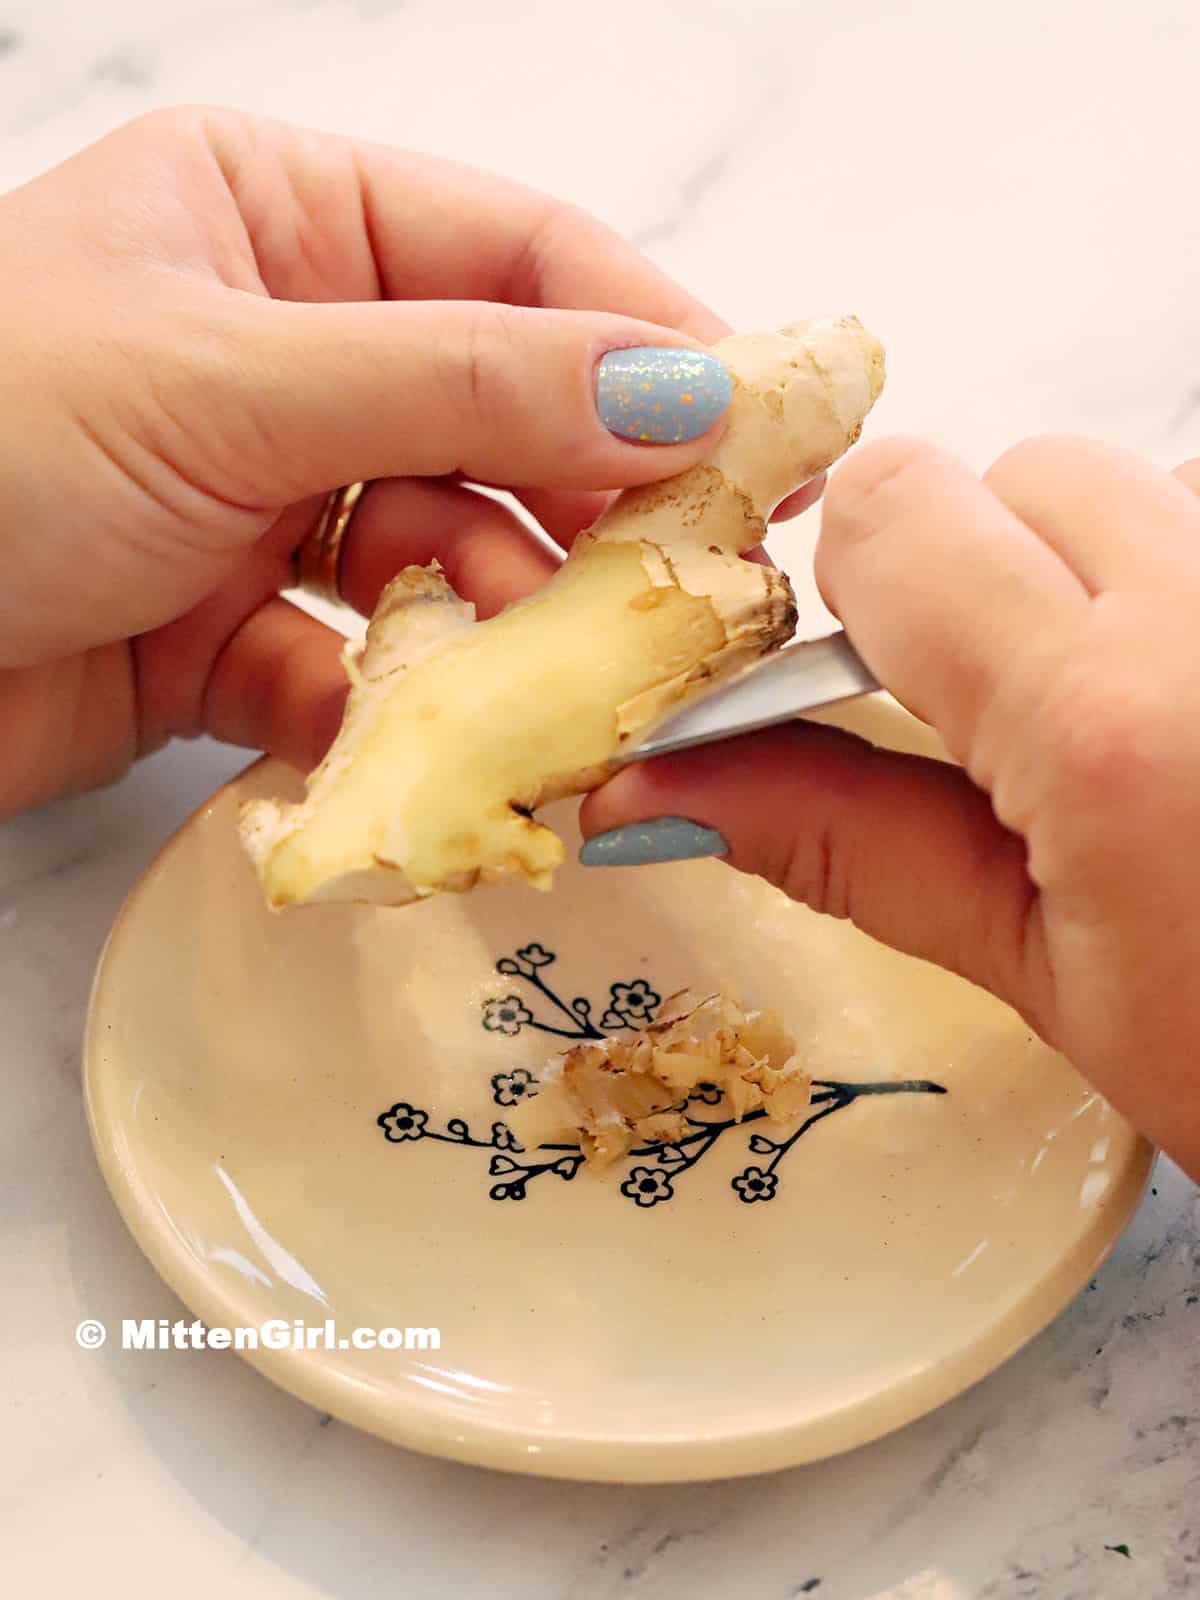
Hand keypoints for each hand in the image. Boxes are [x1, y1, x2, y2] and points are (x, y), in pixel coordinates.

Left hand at [0, 107, 817, 817]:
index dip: (653, 347)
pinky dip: (397, 719)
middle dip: (592, 516)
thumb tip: (688, 382)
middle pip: (504, 424)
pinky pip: (365, 670)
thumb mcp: (234, 376)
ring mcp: (266, 498)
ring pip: (447, 563)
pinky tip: (421, 759)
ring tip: (561, 702)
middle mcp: (286, 348)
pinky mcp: (235, 634)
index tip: (768, 438)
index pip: (519, 264)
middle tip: (695, 597)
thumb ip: (470, 382)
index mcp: (281, 217)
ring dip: (498, 637)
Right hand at [583, 436, 1199, 1178]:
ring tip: (1134, 729)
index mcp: (1106, 717)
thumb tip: (659, 793)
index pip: (894, 515)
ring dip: (1090, 578)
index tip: (856, 690)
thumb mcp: (1050, 984)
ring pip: (1134, 484)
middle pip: (1013, 471)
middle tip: (1005, 730)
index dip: (848, 595)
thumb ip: (848, 848)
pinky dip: (1184, 588)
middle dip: (973, 577)